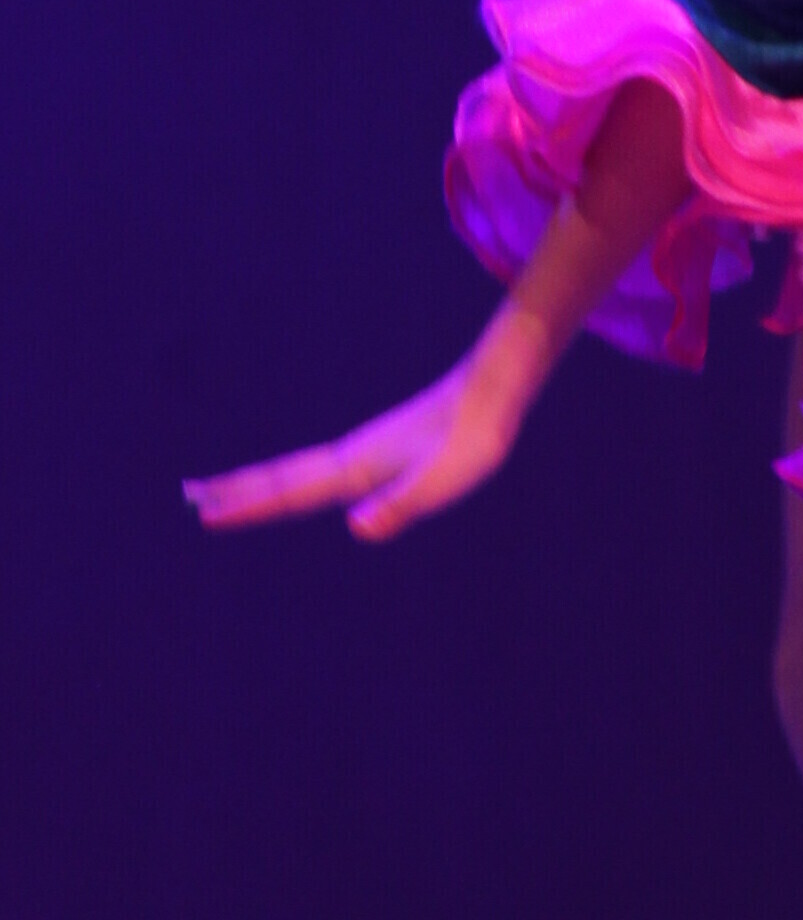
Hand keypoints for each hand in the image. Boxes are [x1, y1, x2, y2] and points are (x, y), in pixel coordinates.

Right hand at [185, 319, 545, 542]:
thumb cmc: (474, 439)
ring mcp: (365, 451)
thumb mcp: (441, 479)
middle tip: (190, 499)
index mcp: (356, 468)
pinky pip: (324, 468)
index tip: (205, 515)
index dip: (247, 505)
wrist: (495, 389)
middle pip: (282, 478)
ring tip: (226, 490)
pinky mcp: (383, 449)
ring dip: (259, 482)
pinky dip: (296, 478)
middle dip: (236, 491)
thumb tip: (356, 529)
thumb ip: (401, 503)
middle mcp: (352, 458)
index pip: (290, 491)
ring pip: (299, 470)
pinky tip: (302, 484)